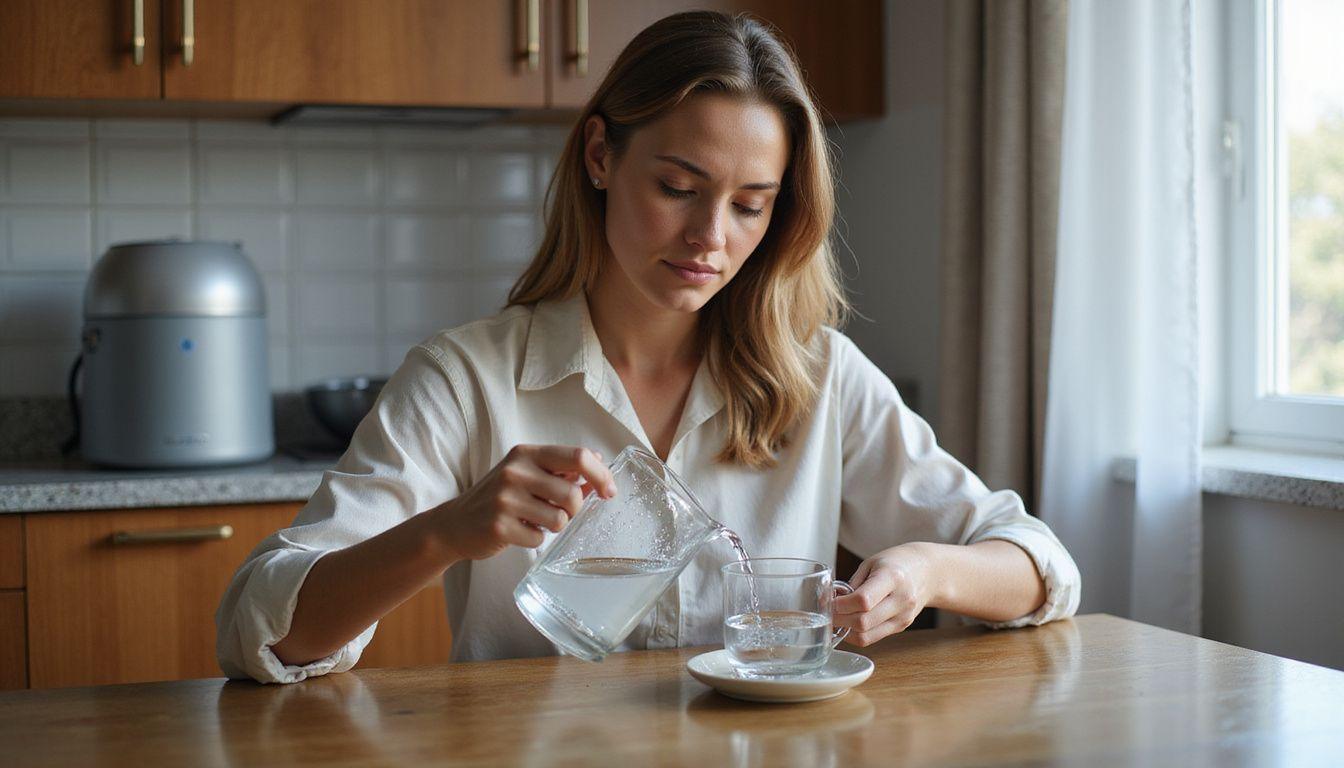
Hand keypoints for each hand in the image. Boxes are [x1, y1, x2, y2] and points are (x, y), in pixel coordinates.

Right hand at [432, 444, 616, 560]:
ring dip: (554, 526)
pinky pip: (539, 539)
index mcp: (526, 453)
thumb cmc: (499, 497)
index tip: (609, 492)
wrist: (455, 523)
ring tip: (533, 520)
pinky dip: (534, 540)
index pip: (578, 456)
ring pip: (560, 519)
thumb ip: (561, 469)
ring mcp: (505, 498)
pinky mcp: (499, 526)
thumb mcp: (526, 473)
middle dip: (573, 509)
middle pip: (573, 494)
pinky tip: (517, 531)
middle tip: (557, 511)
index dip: (601, 475)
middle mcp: (515, 471)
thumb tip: (599, 462)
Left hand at [833, 543, 937, 646]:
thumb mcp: (872, 563)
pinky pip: (873, 637)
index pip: (863, 600)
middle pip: (863, 622)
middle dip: (839, 620)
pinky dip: (857, 633)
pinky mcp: (901, 626)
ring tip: (838, 618)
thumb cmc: (897, 563)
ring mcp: (903, 616)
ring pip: (866, 636)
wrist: (928, 572)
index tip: (830, 601)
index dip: (841, 605)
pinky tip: (850, 622)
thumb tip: (830, 601)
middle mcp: (901, 600)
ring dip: (846, 630)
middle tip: (828, 612)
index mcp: (893, 577)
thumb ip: (853, 584)